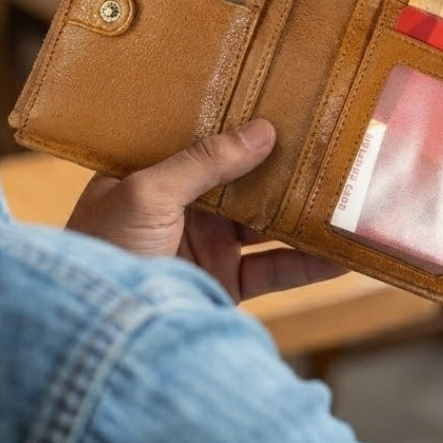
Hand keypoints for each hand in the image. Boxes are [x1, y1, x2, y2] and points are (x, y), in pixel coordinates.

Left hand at [65, 118, 344, 300]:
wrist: (95, 337)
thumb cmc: (102, 253)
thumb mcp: (146, 193)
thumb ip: (204, 162)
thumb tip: (262, 130)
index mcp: (153, 175)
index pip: (203, 142)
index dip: (239, 125)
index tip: (281, 105)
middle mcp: (181, 208)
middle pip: (243, 181)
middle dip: (283, 167)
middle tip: (328, 145)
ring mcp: (205, 247)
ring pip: (266, 223)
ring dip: (303, 214)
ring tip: (347, 195)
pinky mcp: (224, 286)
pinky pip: (274, 270)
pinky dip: (308, 264)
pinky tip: (341, 255)